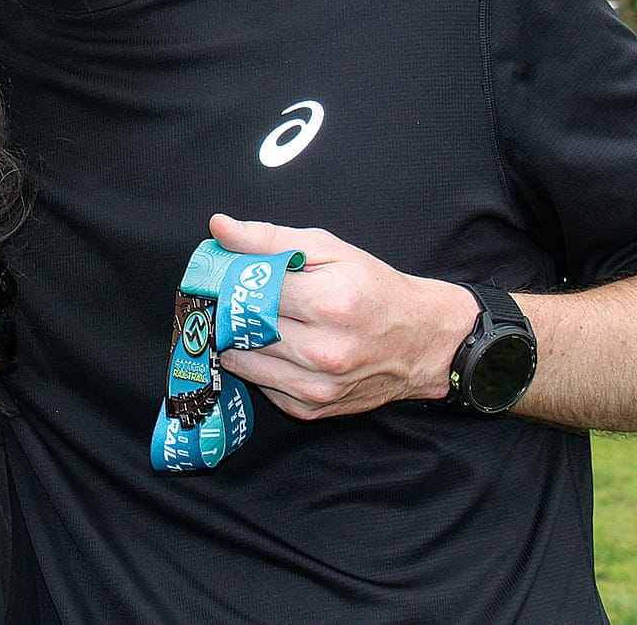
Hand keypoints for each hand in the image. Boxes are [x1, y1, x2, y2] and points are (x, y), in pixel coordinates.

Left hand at [208, 214, 476, 420]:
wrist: (422, 341)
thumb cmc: (374, 289)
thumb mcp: (329, 250)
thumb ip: (269, 239)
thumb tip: (219, 228)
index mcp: (330, 302)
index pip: (250, 289)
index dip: (225, 279)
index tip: (214, 274)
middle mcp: (324, 350)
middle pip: (242, 328)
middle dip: (225, 311)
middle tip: (221, 297)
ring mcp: (318, 385)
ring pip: (244, 361)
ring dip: (235, 341)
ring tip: (246, 322)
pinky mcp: (312, 408)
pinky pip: (262, 387)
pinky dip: (259, 367)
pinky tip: (273, 348)